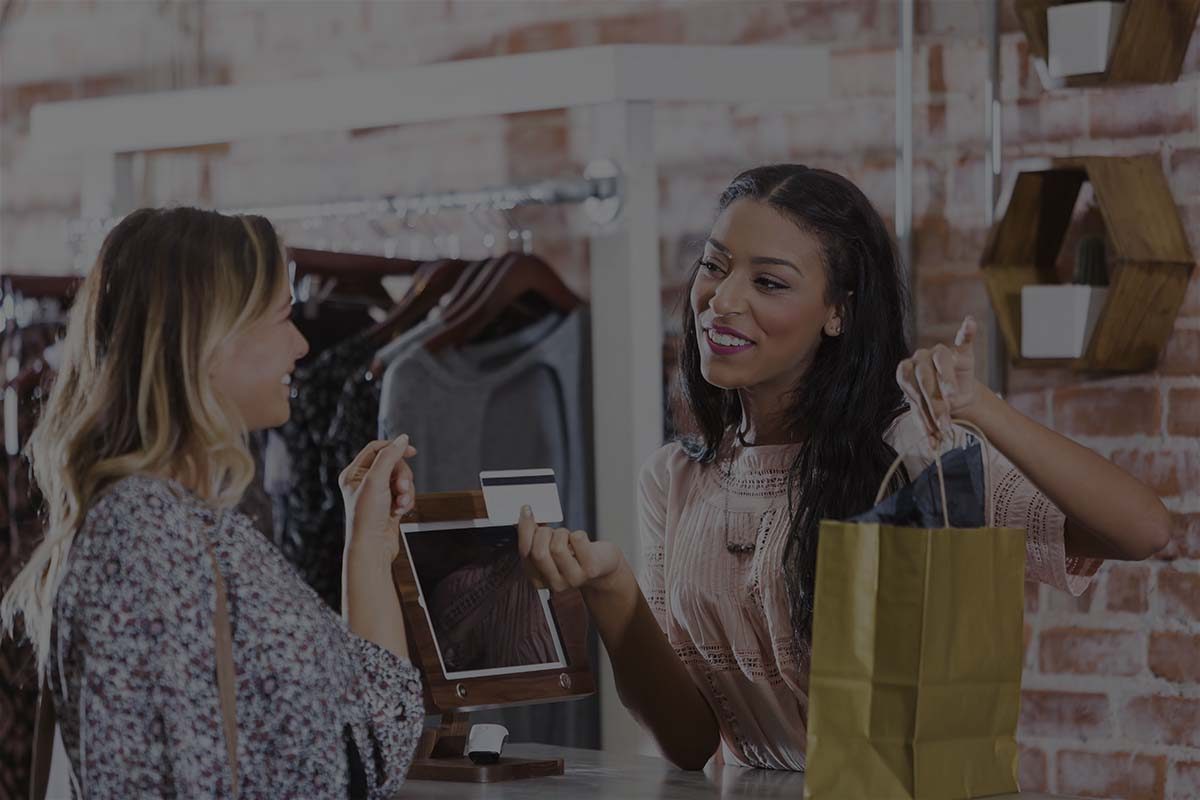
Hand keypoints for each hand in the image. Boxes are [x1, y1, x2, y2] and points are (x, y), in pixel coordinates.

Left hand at [339, 434, 417, 560]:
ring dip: (406, 491)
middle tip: (402, 487)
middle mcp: (364, 483)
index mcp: (353, 473)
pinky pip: (405, 494)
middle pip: (393, 464)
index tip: (411, 451)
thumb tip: (402, 439)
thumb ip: (390, 456)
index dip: (394, 448)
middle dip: (402, 476)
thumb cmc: (367, 518)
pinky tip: (400, 511)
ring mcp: (377, 495)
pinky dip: (406, 501)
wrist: (373, 548)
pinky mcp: (389, 505)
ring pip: (402, 480)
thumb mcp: (376, 480)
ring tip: (400, 503)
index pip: (376, 449)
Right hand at [517, 505, 621, 592]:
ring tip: (568, 538)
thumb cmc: (575, 556)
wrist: (604, 567)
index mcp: (539, 579)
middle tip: (551, 530)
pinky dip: (578, 534)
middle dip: (543, 533)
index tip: (527, 511)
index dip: (525, 529)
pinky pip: (577, 540)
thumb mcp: (551, 551)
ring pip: (557, 547)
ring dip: (562, 534)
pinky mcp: (591, 568)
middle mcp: (555, 583)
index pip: (525, 553)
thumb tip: (525, 518)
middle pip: (538, 552)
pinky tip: (581, 542)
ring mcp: (574, 578)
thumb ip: (535, 539)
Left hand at [896, 316, 981, 444]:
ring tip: (954, 396)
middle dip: (935, 402)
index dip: (918, 403)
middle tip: (945, 422)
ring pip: (940, 361)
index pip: (908, 384)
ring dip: (947, 379)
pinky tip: (970, 322)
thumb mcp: (926, 417)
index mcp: (905, 372)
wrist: (955, 401)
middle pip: (924, 376)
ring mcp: (940, 353)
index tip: (932, 423)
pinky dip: (967, 331)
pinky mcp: (961, 352)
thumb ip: (927, 428)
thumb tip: (933, 449)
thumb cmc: (934, 407)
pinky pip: (964, 340)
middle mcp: (919, 359)